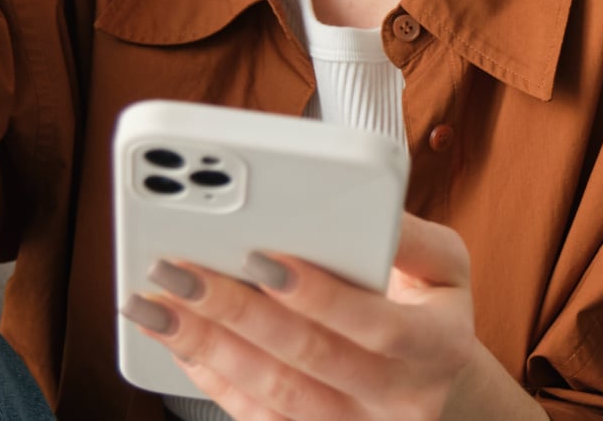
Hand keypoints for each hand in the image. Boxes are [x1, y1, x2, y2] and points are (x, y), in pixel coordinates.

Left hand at [124, 211, 534, 419]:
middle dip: (237, 312)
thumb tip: (363, 203)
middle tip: (180, 271)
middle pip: (309, 359)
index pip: (375, 323)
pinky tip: (177, 340)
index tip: (261, 256)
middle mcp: (400, 400)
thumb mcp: (445, 266)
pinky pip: (257, 418)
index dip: (318, 294)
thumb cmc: (430, 311)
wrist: (434, 385)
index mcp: (438, 346)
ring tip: (157, 306)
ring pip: (273, 394)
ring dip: (207, 347)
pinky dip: (211, 377)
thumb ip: (408, 234)